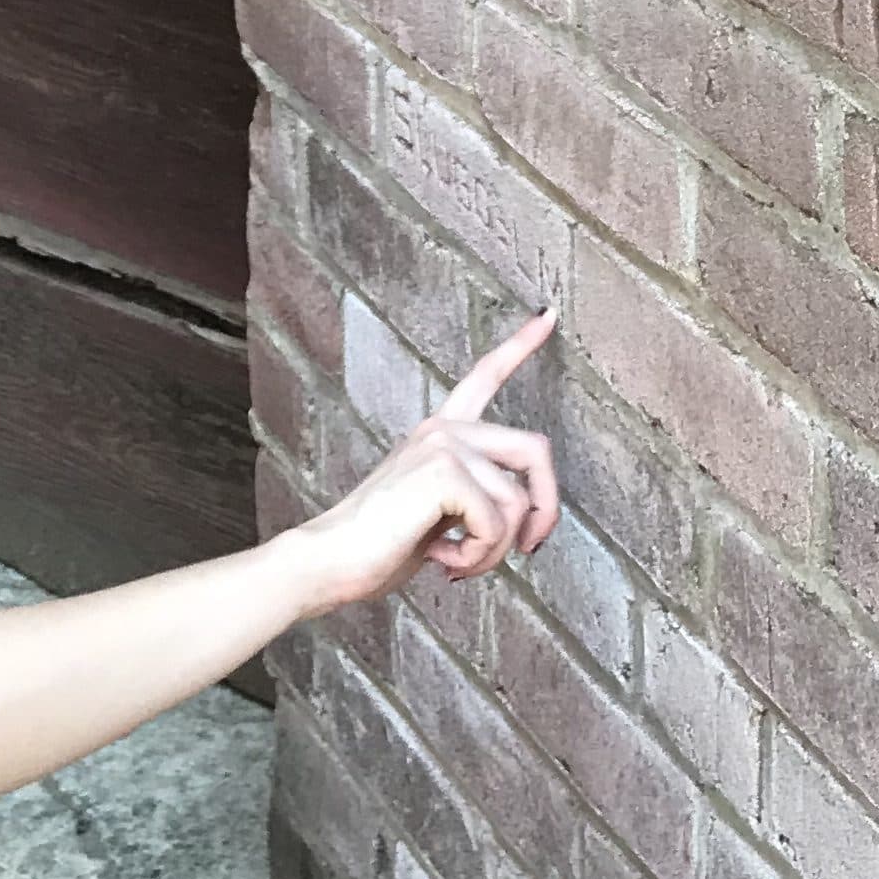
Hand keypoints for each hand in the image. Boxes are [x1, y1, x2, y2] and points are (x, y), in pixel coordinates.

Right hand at [292, 310, 561, 615]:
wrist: (330, 561)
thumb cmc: (379, 546)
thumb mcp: (436, 513)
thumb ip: (474, 499)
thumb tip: (523, 520)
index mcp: (441, 432)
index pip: (485, 376)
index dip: (520, 345)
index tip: (548, 314)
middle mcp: (444, 428)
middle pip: (534, 450)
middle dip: (546, 508)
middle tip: (527, 549)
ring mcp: (444, 444)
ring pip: (517, 501)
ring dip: (496, 551)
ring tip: (458, 563)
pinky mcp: (443, 470)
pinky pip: (496, 524)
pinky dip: (479, 556)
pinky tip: (444, 561)